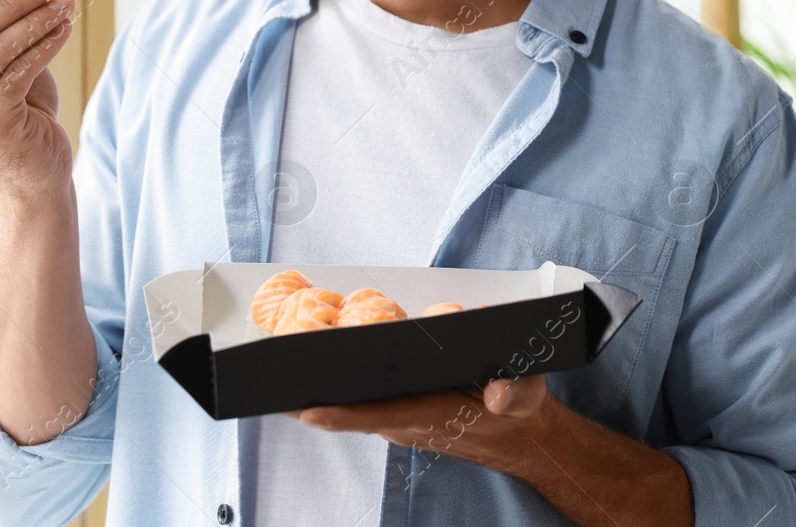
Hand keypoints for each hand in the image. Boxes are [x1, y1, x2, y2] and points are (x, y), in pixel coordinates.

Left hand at [287, 375, 549, 472]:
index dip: (338, 415)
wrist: (521, 432)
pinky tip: (314, 363)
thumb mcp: (524, 396)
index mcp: (427, 417)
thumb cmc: (518, 410)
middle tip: (271, 372)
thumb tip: (498, 393)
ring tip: (279, 362)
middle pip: (348, 410)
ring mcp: (398, 416)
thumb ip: (513, 393)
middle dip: (310, 395)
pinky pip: (358, 399)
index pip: (374, 417)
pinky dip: (334, 385)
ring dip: (317, 389)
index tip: (304, 409)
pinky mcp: (398, 408)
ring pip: (348, 405)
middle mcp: (404, 420)